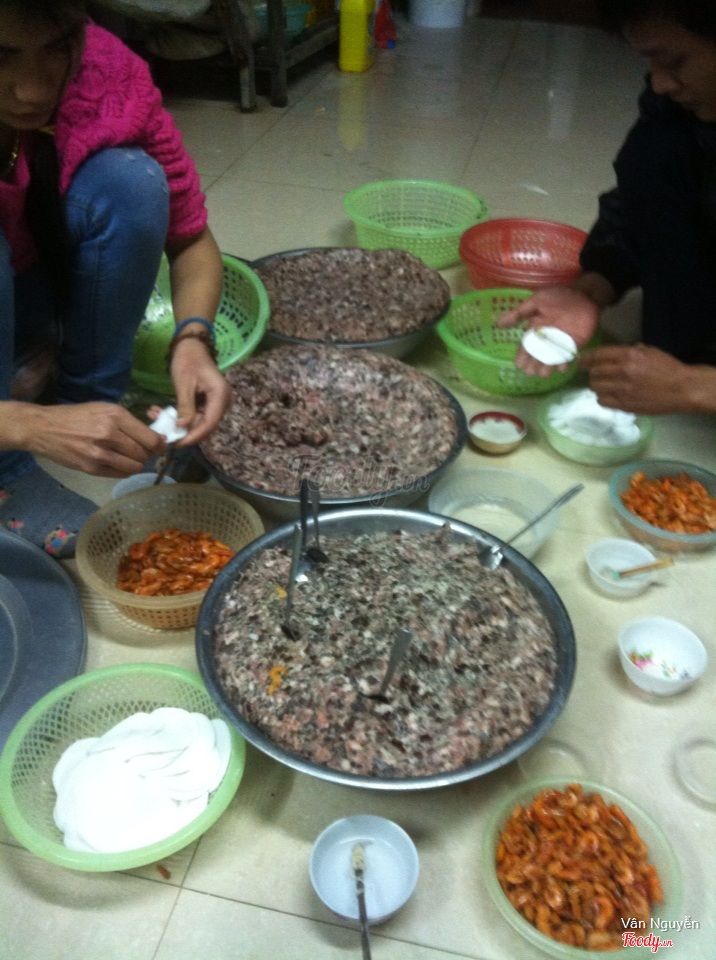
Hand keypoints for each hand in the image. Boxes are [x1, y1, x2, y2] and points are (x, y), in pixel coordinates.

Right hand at [30, 402, 164, 475]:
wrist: (44, 428)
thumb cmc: (77, 416)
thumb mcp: (104, 409)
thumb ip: (129, 422)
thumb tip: (155, 437)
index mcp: (115, 415)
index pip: (151, 438)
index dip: (159, 445)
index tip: (159, 446)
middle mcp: (110, 434)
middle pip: (144, 454)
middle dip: (145, 454)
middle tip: (138, 450)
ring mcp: (100, 453)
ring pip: (135, 467)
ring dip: (135, 464)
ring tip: (126, 457)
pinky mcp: (92, 468)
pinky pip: (120, 474)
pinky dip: (123, 471)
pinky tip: (116, 463)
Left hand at [169, 338, 231, 444]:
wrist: (191, 345)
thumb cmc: (188, 359)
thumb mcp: (184, 383)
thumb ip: (185, 406)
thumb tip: (182, 428)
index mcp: (220, 396)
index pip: (209, 423)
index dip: (193, 436)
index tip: (177, 443)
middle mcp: (222, 402)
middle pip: (205, 425)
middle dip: (184, 432)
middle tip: (163, 434)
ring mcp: (215, 402)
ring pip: (198, 422)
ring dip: (178, 423)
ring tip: (156, 417)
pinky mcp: (206, 402)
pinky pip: (194, 414)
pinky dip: (179, 415)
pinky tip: (160, 412)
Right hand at [495, 285, 600, 377]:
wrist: (584, 295)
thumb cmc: (559, 296)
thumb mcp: (537, 301)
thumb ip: (520, 313)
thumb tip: (498, 323)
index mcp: (535, 330)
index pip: (526, 346)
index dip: (522, 356)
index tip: (518, 365)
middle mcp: (546, 339)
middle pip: (537, 356)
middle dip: (533, 365)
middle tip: (530, 373)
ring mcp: (560, 343)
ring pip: (551, 359)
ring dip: (547, 367)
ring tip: (543, 374)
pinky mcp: (573, 345)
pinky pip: (567, 357)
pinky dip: (564, 363)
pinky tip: (561, 368)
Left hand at [581, 343, 701, 413]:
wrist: (682, 389)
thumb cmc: (667, 368)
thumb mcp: (648, 351)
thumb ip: (628, 351)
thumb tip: (610, 355)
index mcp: (629, 355)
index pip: (598, 355)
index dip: (586, 358)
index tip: (581, 361)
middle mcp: (622, 372)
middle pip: (594, 372)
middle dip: (593, 372)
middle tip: (597, 374)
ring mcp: (622, 390)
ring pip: (595, 387)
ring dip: (598, 386)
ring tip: (605, 385)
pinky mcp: (624, 405)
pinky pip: (602, 401)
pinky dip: (603, 398)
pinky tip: (610, 395)